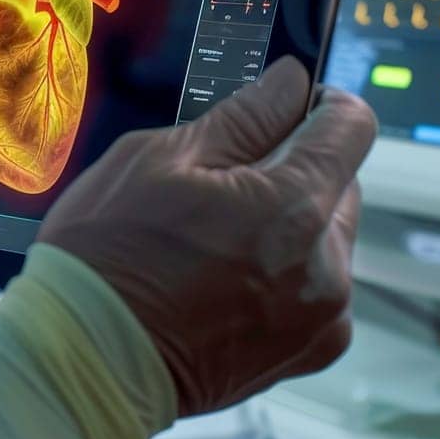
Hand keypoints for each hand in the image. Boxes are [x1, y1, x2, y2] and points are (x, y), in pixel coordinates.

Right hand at [37, 56, 376, 416]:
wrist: (88, 357)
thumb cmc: (109, 256)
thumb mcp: (158, 159)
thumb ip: (242, 117)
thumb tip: (290, 82)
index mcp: (293, 208)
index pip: (351, 127)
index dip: (320, 103)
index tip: (289, 104)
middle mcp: (326, 266)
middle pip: (340, 184)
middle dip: (293, 169)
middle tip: (219, 182)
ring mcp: (323, 316)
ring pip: (327, 237)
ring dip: (289, 223)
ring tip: (213, 238)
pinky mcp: (309, 350)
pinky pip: (316, 288)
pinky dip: (285, 273)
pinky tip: (224, 277)